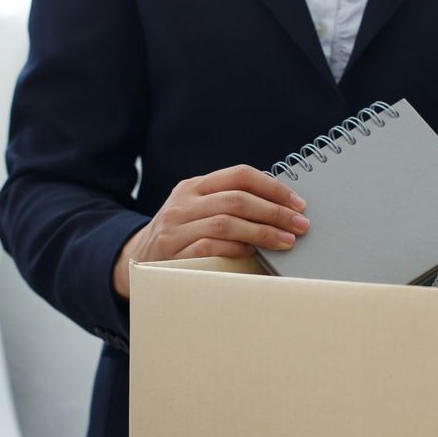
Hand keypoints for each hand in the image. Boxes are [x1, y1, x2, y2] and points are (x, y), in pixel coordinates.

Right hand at [112, 165, 308, 297]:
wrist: (137, 261)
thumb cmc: (181, 237)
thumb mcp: (198, 212)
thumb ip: (229, 205)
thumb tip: (282, 209)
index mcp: (194, 186)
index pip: (239, 175)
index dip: (273, 187)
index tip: (298, 204)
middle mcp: (183, 202)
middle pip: (237, 199)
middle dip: (274, 212)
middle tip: (300, 225)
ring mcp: (175, 227)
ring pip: (226, 223)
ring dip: (262, 232)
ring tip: (286, 241)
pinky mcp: (171, 253)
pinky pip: (209, 248)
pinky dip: (235, 249)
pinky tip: (253, 253)